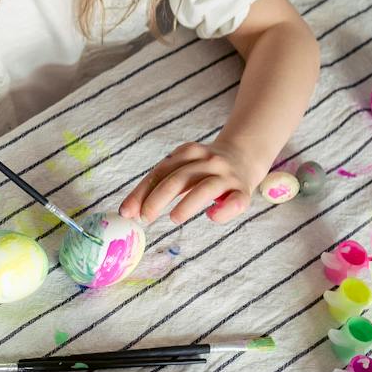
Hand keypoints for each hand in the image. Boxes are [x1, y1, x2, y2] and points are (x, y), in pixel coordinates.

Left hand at [122, 140, 262, 223]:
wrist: (244, 156)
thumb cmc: (204, 169)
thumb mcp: (181, 168)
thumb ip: (158, 185)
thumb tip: (130, 210)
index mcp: (188, 153)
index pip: (160, 172)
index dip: (142, 192)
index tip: (127, 211)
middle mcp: (208, 161)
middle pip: (179, 178)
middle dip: (158, 198)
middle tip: (145, 218)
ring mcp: (227, 176)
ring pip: (205, 188)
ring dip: (187, 204)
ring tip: (173, 218)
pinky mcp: (243, 191)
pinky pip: (235, 202)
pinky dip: (223, 211)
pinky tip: (211, 216)